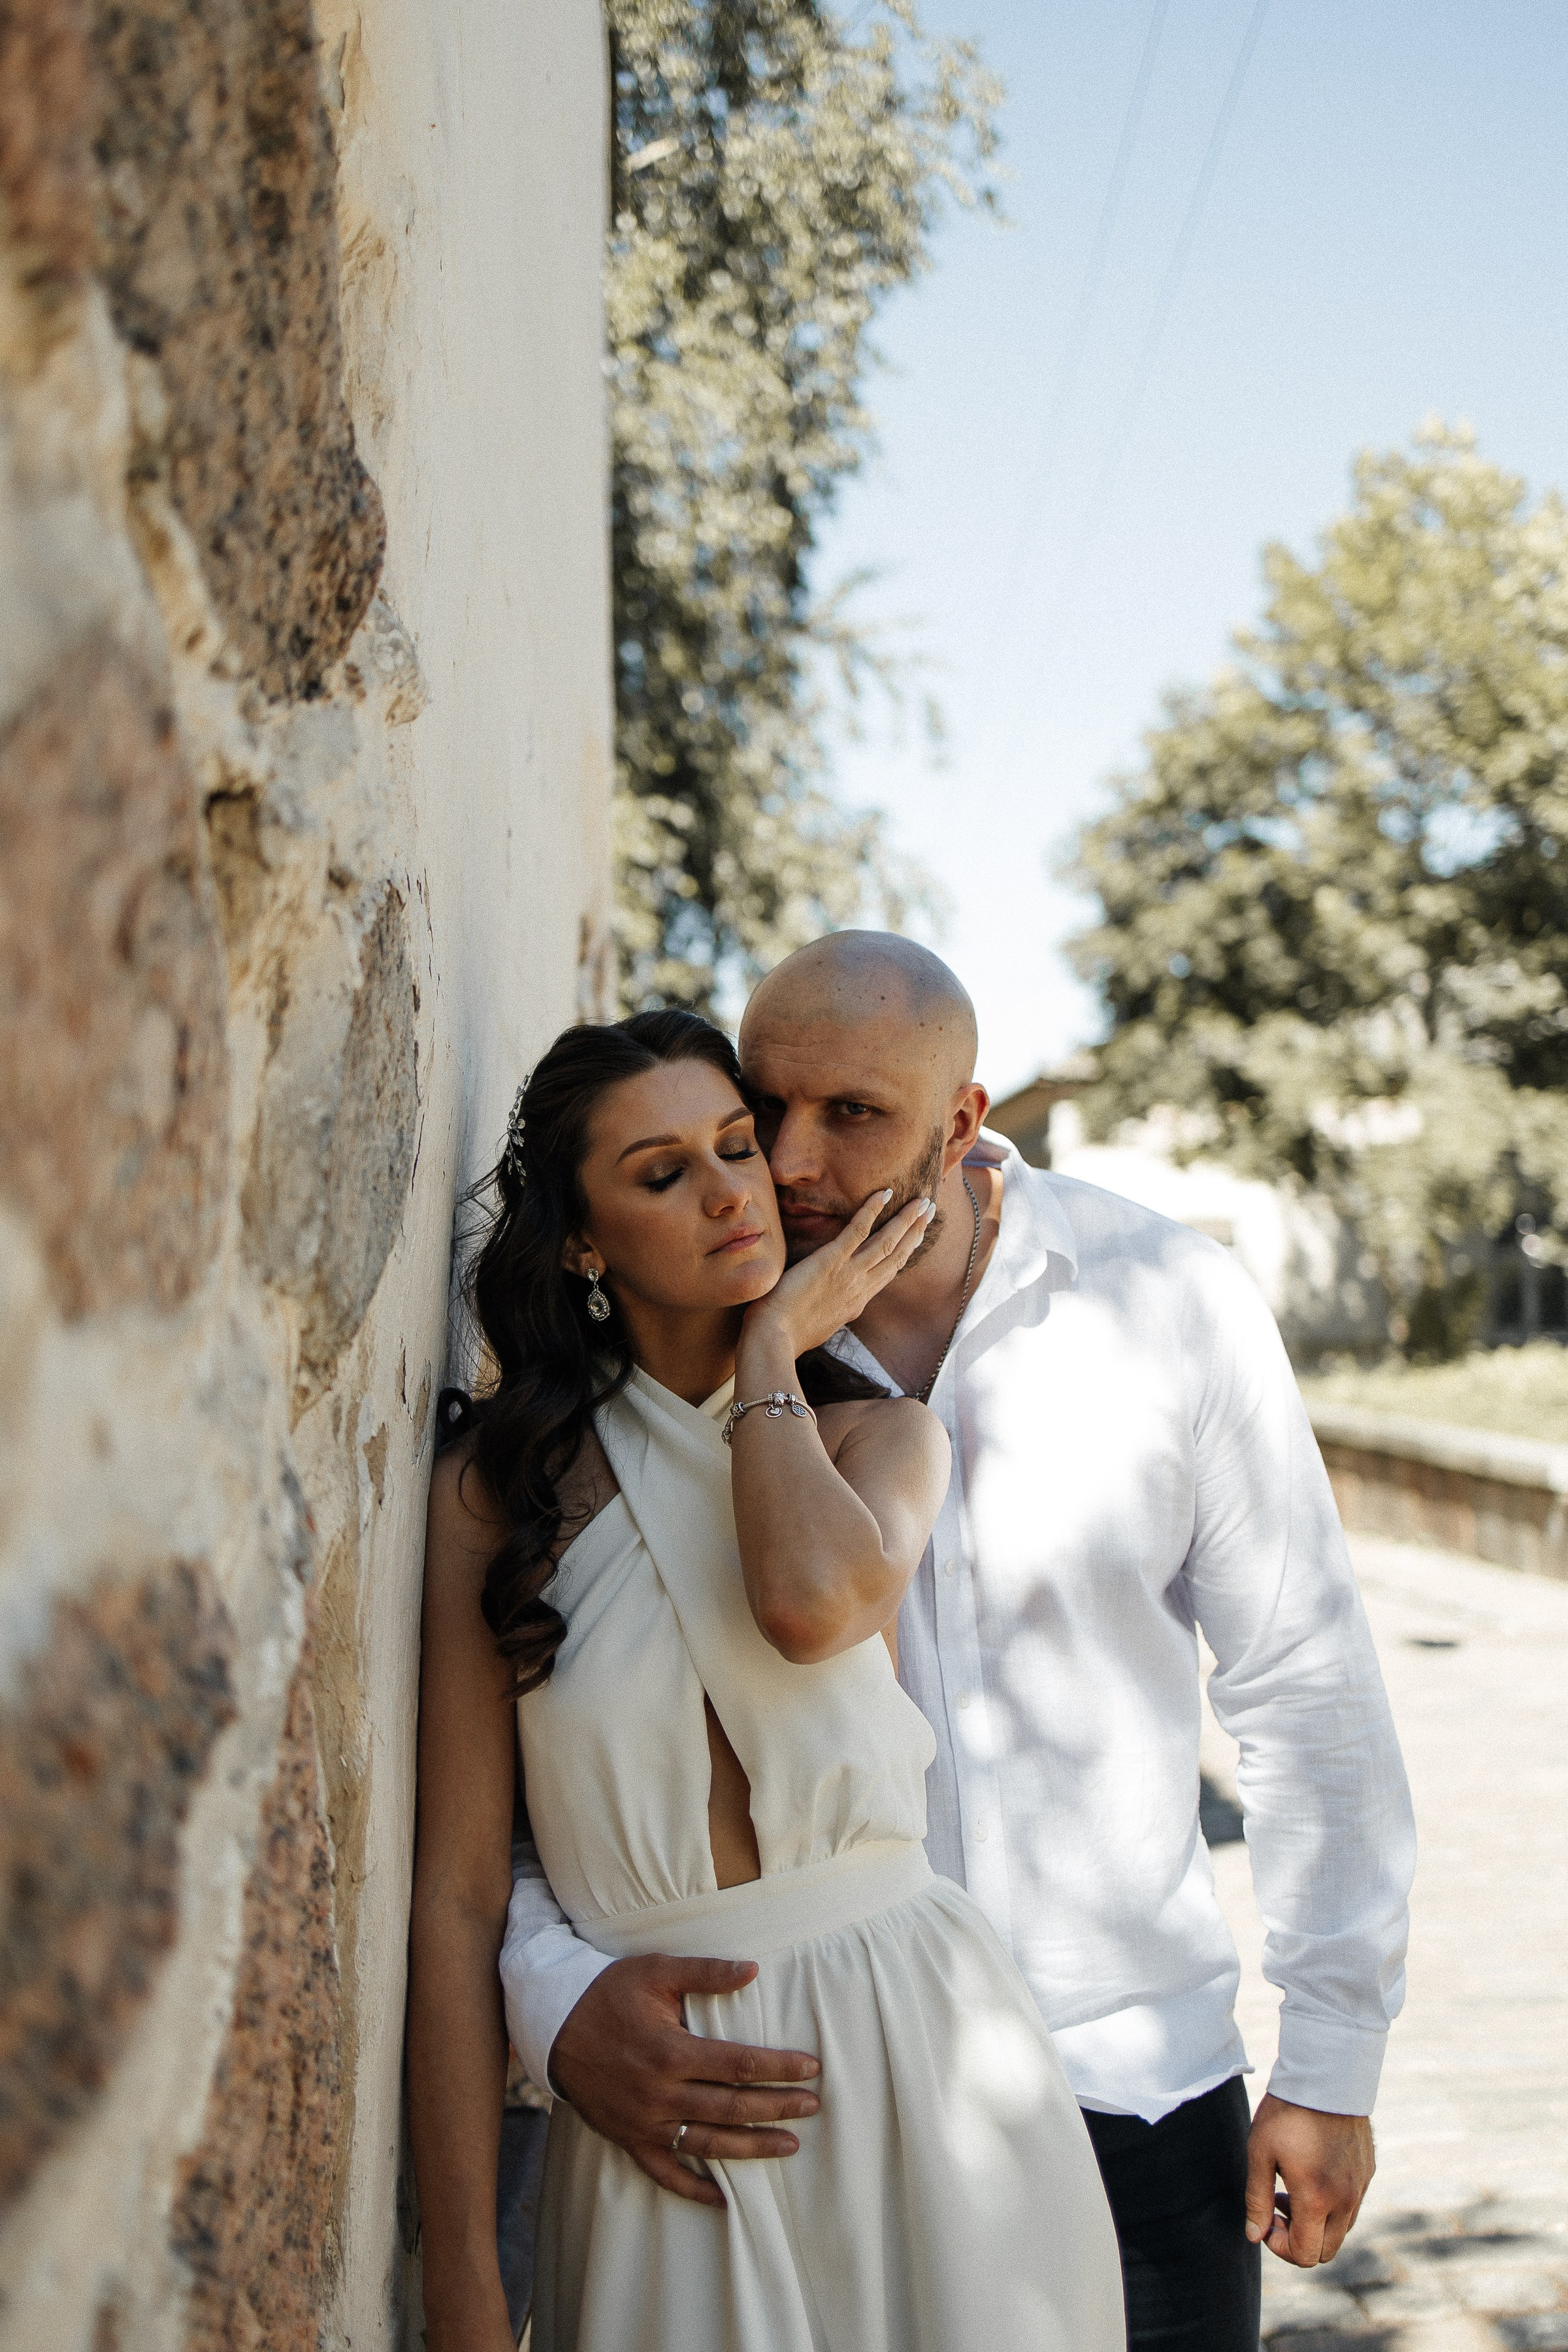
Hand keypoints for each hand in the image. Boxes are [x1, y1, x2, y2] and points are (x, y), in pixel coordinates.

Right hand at [548, 1954, 821, 2208]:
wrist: (554, 2025)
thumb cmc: (609, 1992)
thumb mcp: (655, 1971)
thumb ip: (705, 1973)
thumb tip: (752, 1970)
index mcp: (671, 2051)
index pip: (739, 2065)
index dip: (779, 2068)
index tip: (811, 2067)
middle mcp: (660, 2093)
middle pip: (732, 2107)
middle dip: (777, 2107)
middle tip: (812, 2106)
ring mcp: (644, 2122)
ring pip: (708, 2144)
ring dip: (751, 2147)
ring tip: (788, 2146)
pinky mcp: (628, 2139)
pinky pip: (664, 2174)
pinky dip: (693, 2190)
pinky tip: (723, 2199)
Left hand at [745, 1187, 933, 1358]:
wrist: (774, 1340)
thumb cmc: (785, 1335)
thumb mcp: (817, 1326)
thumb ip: (828, 1311)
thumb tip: (827, 1306)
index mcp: (856, 1303)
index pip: (887, 1272)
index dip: (904, 1252)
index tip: (915, 1236)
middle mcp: (860, 1288)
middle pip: (896, 1255)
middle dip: (915, 1231)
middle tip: (930, 1211)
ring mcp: (848, 1274)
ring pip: (886, 1242)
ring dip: (906, 1220)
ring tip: (922, 1201)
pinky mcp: (831, 1261)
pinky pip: (857, 1231)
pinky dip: (872, 1210)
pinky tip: (884, 1193)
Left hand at [1245, 2093, 1374, 2265]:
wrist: (1326, 2076)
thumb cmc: (1287, 2113)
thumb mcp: (1261, 2153)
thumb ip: (1258, 2199)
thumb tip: (1254, 2235)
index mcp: (1317, 2200)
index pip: (1305, 2255)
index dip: (1280, 2247)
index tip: (1267, 2219)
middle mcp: (1346, 2200)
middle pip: (1326, 2251)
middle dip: (1299, 2240)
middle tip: (1278, 2204)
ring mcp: (1360, 2187)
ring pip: (1340, 2230)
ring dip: (1316, 2223)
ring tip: (1292, 2187)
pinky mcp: (1367, 2172)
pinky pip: (1352, 2205)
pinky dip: (1332, 2204)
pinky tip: (1312, 2172)